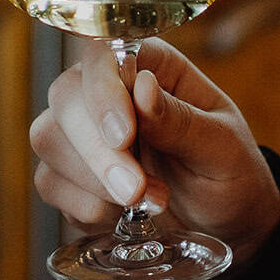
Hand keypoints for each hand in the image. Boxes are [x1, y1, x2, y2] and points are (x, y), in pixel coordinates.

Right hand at [30, 38, 279, 266]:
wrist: (226, 224)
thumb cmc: (231, 172)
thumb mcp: (224, 148)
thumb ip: (182, 121)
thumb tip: (143, 88)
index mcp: (150, 66)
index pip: (103, 55)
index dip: (102, 91)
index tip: (124, 136)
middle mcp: (107, 91)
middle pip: (66, 96)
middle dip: (97, 150)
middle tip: (137, 190)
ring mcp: (81, 132)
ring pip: (48, 138)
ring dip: (93, 180)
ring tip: (149, 202)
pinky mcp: (68, 174)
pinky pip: (49, 182)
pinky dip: (85, 206)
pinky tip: (122, 215)